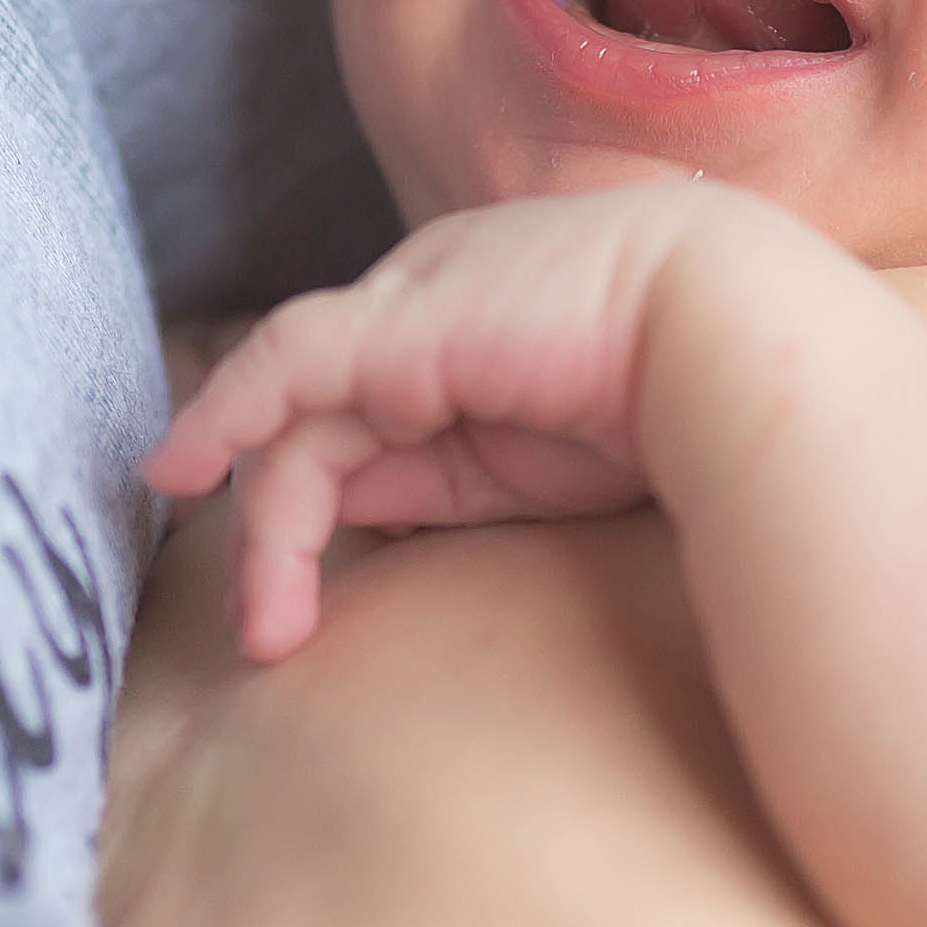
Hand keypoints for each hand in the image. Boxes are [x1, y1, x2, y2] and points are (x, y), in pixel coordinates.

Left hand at [144, 185, 723, 659]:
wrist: (744, 339)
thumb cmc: (687, 403)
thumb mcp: (541, 465)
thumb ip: (448, 477)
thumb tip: (359, 521)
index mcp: (486, 325)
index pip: (375, 403)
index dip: (331, 491)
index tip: (306, 587)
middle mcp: (437, 297)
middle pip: (322, 409)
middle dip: (282, 521)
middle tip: (269, 629)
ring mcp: (414, 300)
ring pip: (297, 408)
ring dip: (268, 524)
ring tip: (267, 627)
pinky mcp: (394, 321)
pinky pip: (282, 366)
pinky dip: (222, 417)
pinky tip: (183, 474)